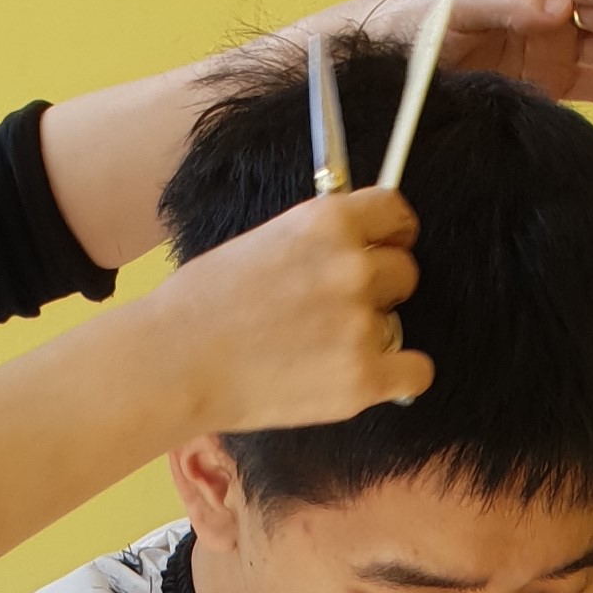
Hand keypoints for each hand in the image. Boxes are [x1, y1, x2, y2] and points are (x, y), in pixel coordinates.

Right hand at [153, 184, 428, 431]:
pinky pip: (416, 372)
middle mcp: (352, 266)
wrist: (176, 361)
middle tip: (337, 312)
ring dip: (374, 335)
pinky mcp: (363, 377)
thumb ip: (316, 241)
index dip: (393, 235)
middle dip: (380, 290)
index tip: (384, 249)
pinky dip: (398, 377)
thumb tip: (352, 246)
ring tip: (322, 351)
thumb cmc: (205, 304)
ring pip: (400, 323)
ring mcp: (361, 323)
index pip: (396, 213)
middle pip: (404, 271)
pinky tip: (368, 378)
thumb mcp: (265, 240)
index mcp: (327, 221)